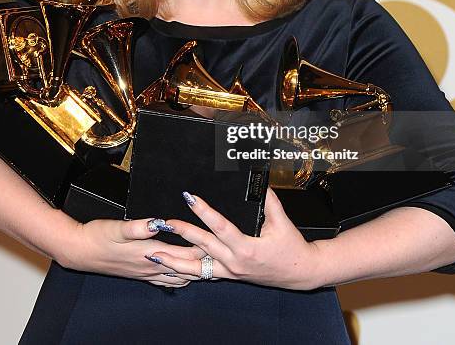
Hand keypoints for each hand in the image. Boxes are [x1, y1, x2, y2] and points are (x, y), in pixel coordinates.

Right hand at [56, 217, 207, 287]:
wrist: (81, 251)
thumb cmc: (98, 237)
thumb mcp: (118, 227)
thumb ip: (139, 227)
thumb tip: (158, 222)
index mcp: (150, 254)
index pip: (185, 253)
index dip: (204, 247)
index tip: (218, 240)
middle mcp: (152, 267)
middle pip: (187, 268)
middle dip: (205, 261)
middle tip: (222, 253)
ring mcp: (147, 273)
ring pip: (179, 278)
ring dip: (195, 271)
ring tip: (210, 264)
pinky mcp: (141, 273)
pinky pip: (167, 281)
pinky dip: (181, 277)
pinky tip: (184, 273)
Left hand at [148, 188, 321, 289]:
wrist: (300, 273)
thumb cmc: (291, 246)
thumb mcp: (282, 221)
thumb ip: (269, 199)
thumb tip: (258, 178)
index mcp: (247, 248)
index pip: (220, 227)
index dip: (203, 211)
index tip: (190, 197)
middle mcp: (234, 263)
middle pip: (202, 245)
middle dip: (182, 232)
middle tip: (164, 220)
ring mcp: (229, 272)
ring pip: (196, 267)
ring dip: (174, 260)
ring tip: (153, 252)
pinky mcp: (228, 276)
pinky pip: (202, 274)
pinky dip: (184, 271)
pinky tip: (168, 267)